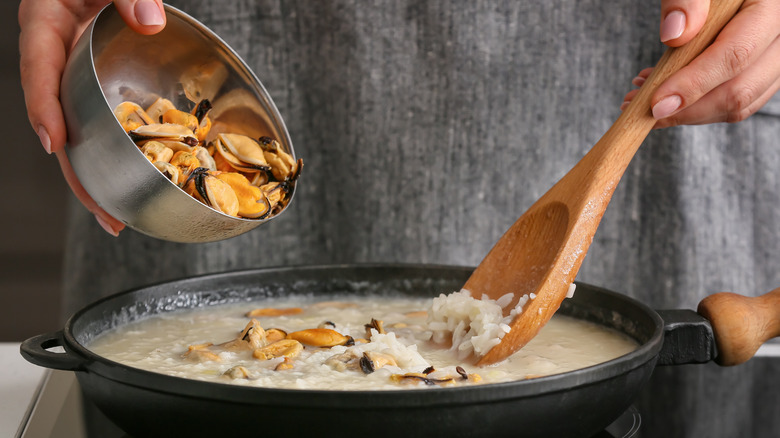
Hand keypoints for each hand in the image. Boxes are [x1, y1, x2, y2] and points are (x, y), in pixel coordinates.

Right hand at [19, 0, 165, 235]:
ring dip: (98, 177)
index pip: (39, 67)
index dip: (43, 107)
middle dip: (79, 172)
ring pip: (80, 132)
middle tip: (106, 215)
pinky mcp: (100, 86)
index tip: (54, 142)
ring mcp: (78, 77)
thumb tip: (149, 21)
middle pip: (59, 122)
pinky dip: (115, 153)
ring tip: (118, 219)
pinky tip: (133, 182)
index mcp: (47, 24)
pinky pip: (102, 122)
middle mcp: (58, 58)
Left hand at [622, 0, 779, 127]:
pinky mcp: (761, 70)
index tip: (655, 103)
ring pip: (738, 103)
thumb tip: (675, 35)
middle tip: (638, 106)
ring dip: (687, 111)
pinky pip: (734, 100)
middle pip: (740, 89)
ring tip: (644, 96)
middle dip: (685, 108)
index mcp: (771, 6)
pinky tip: (664, 92)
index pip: (736, 55)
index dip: (694, 84)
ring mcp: (775, 57)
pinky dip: (697, 105)